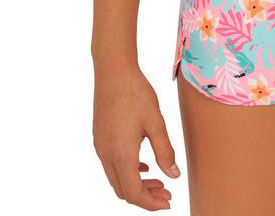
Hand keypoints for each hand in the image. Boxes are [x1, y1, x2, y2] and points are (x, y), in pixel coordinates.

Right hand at [93, 65, 180, 209]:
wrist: (113, 71)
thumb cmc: (136, 93)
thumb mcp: (156, 122)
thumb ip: (165, 151)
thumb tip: (174, 176)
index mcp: (121, 154)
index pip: (134, 193)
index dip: (151, 203)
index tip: (168, 202)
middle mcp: (106, 155)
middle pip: (123, 190)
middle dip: (145, 196)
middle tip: (167, 193)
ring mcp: (100, 147)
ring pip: (117, 179)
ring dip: (137, 184)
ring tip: (159, 181)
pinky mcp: (100, 138)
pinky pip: (111, 165)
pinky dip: (128, 171)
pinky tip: (144, 165)